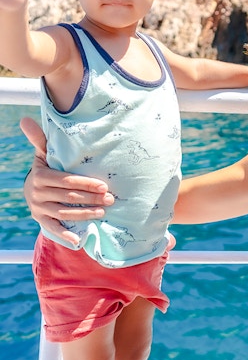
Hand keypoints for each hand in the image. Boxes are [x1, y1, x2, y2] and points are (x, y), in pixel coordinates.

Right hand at [20, 117, 113, 246]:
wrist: (32, 187)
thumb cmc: (46, 166)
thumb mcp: (43, 153)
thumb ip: (39, 139)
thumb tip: (25, 119)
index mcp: (41, 176)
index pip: (67, 181)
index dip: (86, 183)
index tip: (103, 185)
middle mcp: (38, 194)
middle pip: (69, 197)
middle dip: (91, 198)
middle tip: (110, 199)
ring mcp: (39, 209)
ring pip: (65, 213)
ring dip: (85, 214)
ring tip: (103, 212)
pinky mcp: (41, 221)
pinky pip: (54, 229)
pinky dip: (66, 235)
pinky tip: (79, 240)